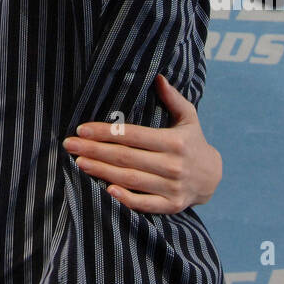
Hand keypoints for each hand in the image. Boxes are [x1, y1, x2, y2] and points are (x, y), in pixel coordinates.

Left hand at [62, 74, 222, 211]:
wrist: (213, 177)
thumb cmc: (193, 142)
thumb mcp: (188, 117)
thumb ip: (173, 98)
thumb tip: (158, 77)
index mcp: (174, 141)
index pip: (133, 135)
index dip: (106, 132)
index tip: (82, 128)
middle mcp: (172, 165)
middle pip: (126, 157)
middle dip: (95, 150)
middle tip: (70, 145)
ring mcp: (172, 187)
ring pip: (130, 179)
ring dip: (102, 171)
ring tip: (79, 162)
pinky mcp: (171, 206)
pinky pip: (145, 204)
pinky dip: (126, 199)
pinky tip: (106, 190)